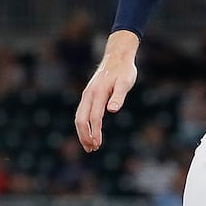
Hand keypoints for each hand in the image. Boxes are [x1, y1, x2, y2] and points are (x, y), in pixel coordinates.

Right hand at [74, 30, 139, 151]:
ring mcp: (87, 94)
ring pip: (79, 116)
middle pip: (80, 119)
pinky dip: (84, 124)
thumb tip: (112, 110)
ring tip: (90, 146)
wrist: (117, 56)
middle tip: (92, 149)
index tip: (98, 145)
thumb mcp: (125, 82)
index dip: (95, 132)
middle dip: (84, 136)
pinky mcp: (88, 94)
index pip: (94, 117)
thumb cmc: (124, 70)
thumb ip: (118, 96)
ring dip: (83, 132)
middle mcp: (89, 94)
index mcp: (98, 92)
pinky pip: (82, 112)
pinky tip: (90, 132)